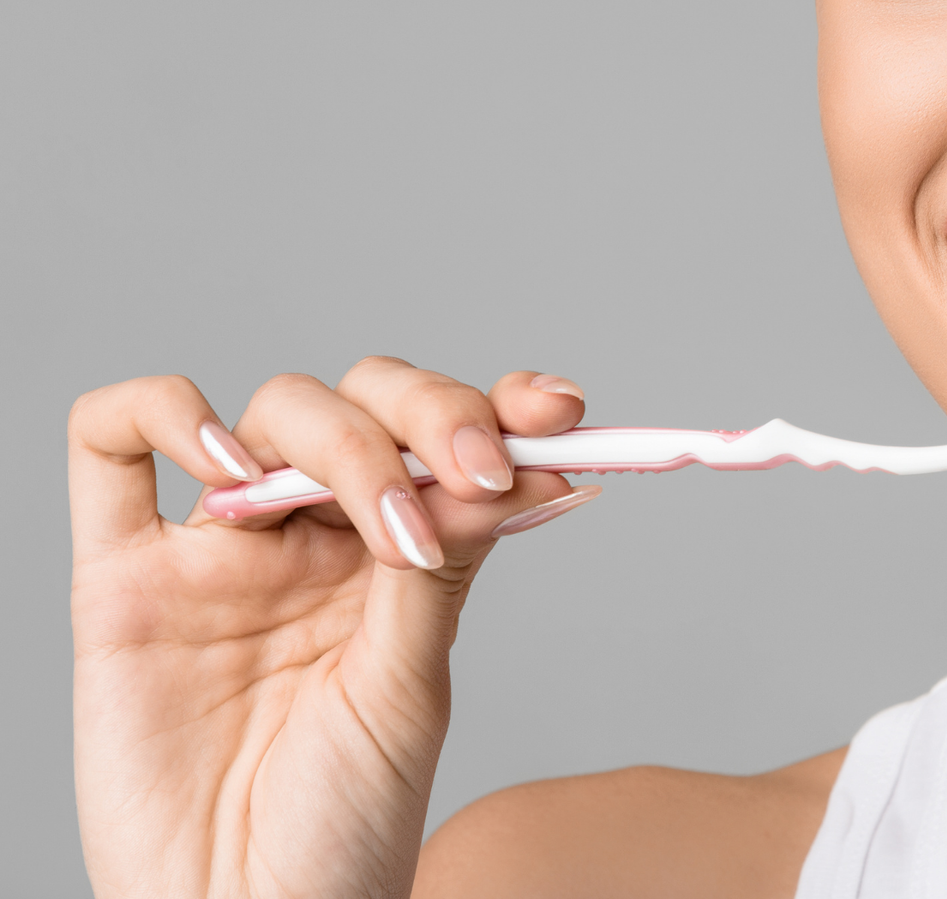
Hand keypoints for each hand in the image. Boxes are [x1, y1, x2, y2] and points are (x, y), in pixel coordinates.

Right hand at [69, 358, 597, 897]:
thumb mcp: (411, 689)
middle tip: (478, 471)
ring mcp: (220, 553)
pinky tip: (230, 469)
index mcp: (397, 558)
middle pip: (366, 403)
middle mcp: (314, 541)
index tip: (557, 410)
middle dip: (432, 413)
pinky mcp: (121, 580)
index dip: (498, 407)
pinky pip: (107, 446)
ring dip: (342, 437)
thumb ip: (440, 568)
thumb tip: (506, 462)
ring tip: (380, 522)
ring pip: (273, 409)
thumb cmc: (340, 825)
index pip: (444, 443)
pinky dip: (165, 414)